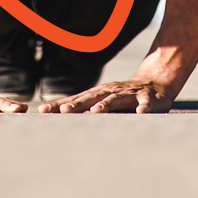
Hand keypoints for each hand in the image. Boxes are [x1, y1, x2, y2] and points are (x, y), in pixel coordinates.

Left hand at [37, 77, 171, 113]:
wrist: (155, 82)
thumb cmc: (123, 95)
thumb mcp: (102, 99)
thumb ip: (85, 107)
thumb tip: (57, 114)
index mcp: (98, 93)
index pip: (75, 99)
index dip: (59, 105)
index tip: (42, 111)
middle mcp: (111, 91)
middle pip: (92, 97)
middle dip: (78, 104)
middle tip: (64, 111)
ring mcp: (130, 94)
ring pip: (116, 98)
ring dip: (106, 104)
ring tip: (96, 111)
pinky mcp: (148, 98)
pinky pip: (146, 103)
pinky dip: (143, 108)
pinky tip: (141, 113)